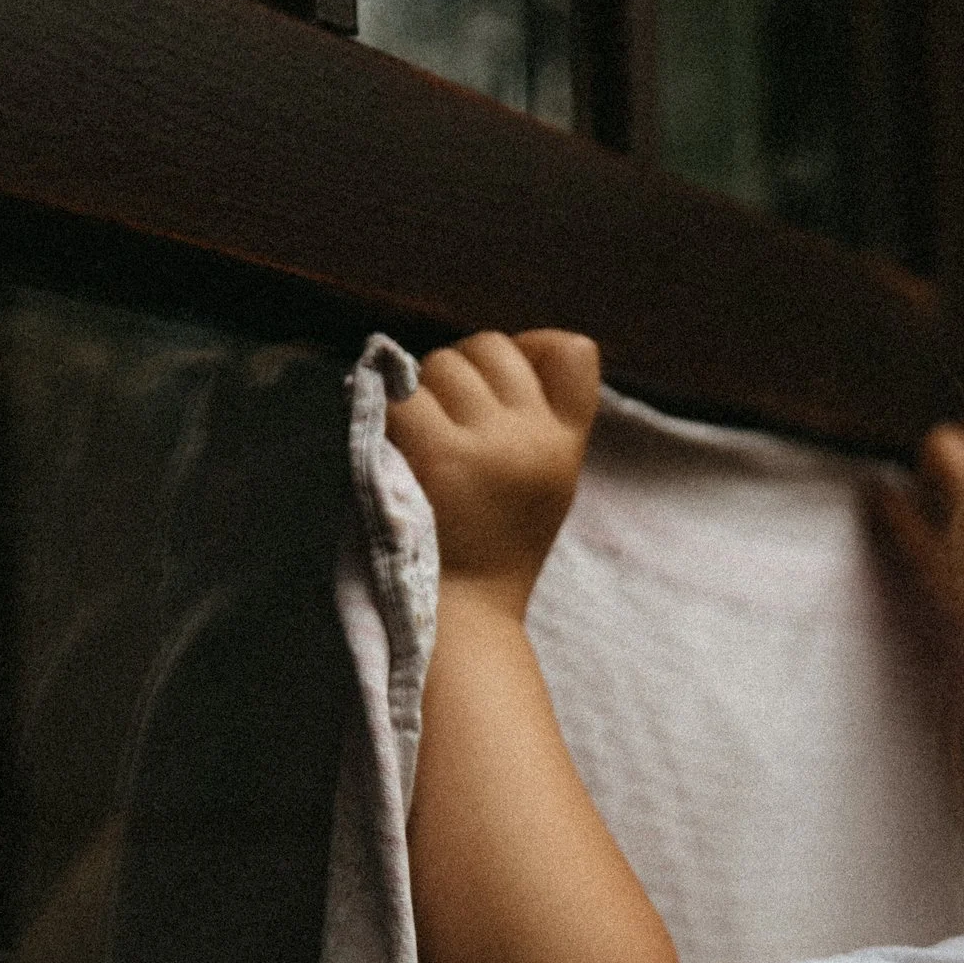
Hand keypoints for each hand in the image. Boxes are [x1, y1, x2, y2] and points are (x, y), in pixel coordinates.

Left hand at [388, 330, 601, 619]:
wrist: (462, 616)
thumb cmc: (493, 547)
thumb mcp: (546, 483)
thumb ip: (540, 421)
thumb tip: (506, 347)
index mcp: (566, 444)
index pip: (575, 351)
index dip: (533, 347)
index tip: (502, 384)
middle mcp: (533, 437)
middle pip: (493, 346)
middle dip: (460, 372)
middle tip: (446, 422)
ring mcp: (486, 443)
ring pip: (442, 364)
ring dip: (421, 391)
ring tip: (422, 442)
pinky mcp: (435, 453)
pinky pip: (401, 395)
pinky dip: (387, 414)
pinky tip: (395, 450)